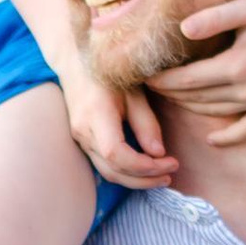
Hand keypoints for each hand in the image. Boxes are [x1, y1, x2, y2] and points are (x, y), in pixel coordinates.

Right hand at [63, 58, 176, 191]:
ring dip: (136, 180)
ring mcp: (80, 140)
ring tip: (161, 176)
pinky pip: (104, 166)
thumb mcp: (134, 92)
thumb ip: (146, 123)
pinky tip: (144, 169)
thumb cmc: (109, 74)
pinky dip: (125, 172)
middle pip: (113, 171)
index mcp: (96, 115)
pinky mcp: (83, 143)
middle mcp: (83, 132)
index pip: (116, 155)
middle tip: (170, 175)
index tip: (169, 163)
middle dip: (144, 179)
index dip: (143, 166)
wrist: (75, 64)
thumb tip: (158, 153)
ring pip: (108, 173)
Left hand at [163, 0, 245, 132]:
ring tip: (173, 99)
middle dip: (172, 94)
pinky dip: (229, 138)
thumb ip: (213, 17)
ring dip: (191, 108)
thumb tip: (181, 29)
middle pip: (198, 98)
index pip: (188, 80)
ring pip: (216, 112)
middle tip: (152, 90)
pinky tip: (213, 140)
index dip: (164, 81)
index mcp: (236, 66)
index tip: (145, 78)